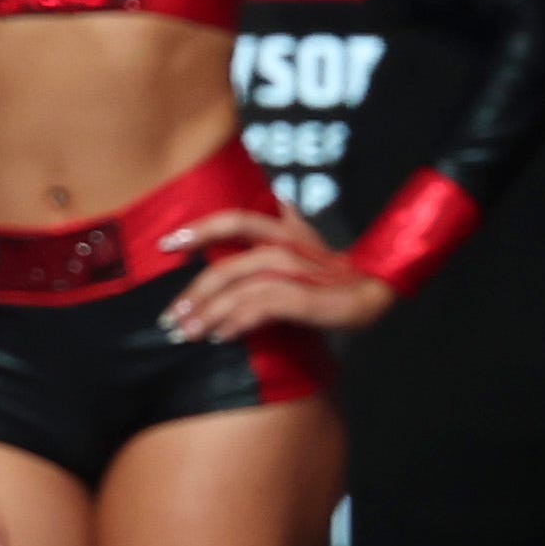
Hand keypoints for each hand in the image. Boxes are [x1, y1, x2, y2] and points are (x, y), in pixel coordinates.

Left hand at [153, 199, 393, 340]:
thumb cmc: (332, 275)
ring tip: (189, 332)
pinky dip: (239, 321)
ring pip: (243, 286)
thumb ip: (281, 227)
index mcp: (286, 230)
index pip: (237, 220)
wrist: (378, 293)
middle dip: (194, 292)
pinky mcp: (310, 296)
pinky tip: (222, 336)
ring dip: (210, 311)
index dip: (201, 228)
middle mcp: (291, 245)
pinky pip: (265, 305)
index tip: (166, 243)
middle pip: (230, 262)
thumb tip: (268, 209)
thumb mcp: (304, 246)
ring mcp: (301, 271)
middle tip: (170, 317)